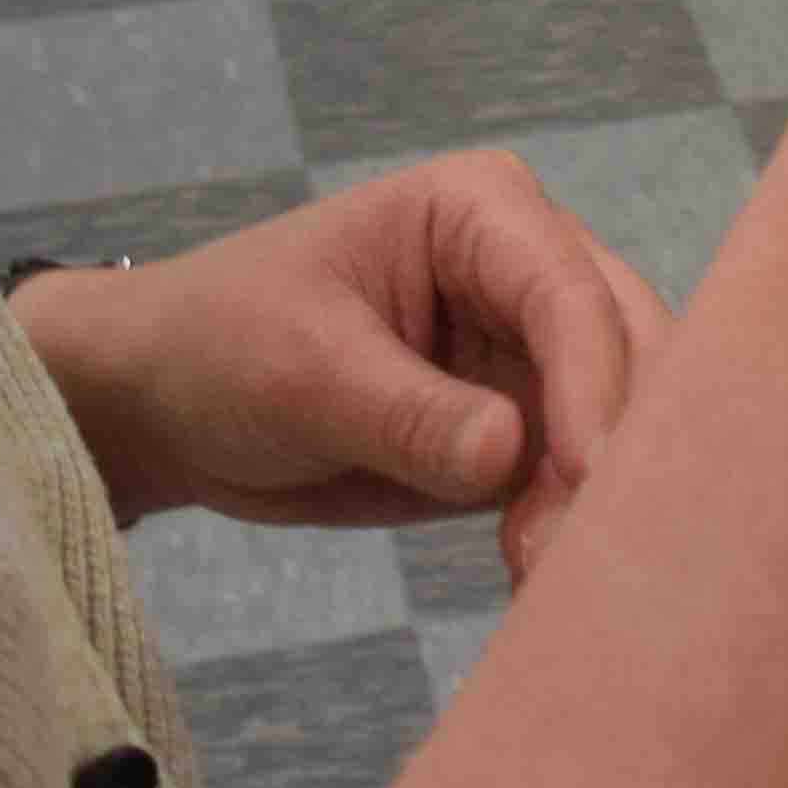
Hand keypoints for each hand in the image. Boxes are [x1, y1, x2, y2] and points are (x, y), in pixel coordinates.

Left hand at [14, 152, 664, 593]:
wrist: (164, 404)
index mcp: (483, 212)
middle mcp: (528, 271)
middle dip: (612, 443)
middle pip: (624, 349)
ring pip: (613, 422)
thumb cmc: (220, 343)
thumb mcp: (304, 372)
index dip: (594, 381)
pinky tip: (533, 575)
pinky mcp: (517, 428)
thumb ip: (410, 413)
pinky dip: (567, 526)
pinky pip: (571, 479)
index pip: (567, 293)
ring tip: (541, 570)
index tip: (592, 475)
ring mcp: (529, 354)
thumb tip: (512, 456)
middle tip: (579, 541)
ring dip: (593, 497)